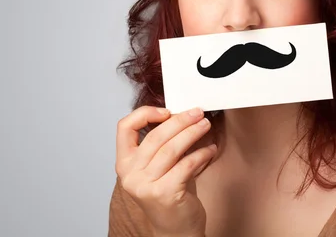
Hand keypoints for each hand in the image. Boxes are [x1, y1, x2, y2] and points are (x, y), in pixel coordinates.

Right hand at [115, 105, 216, 236]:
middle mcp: (130, 175)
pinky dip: (202, 153)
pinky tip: (211, 149)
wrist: (175, 229)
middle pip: (155, 136)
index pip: (125, 127)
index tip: (166, 111)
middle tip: (197, 112)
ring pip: (171, 148)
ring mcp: (145, 185)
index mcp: (124, 163)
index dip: (145, 114)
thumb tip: (181, 115)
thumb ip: (162, 143)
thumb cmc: (169, 194)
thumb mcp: (159, 166)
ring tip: (205, 125)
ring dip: (192, 132)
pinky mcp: (164, 193)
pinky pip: (186, 164)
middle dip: (180, 120)